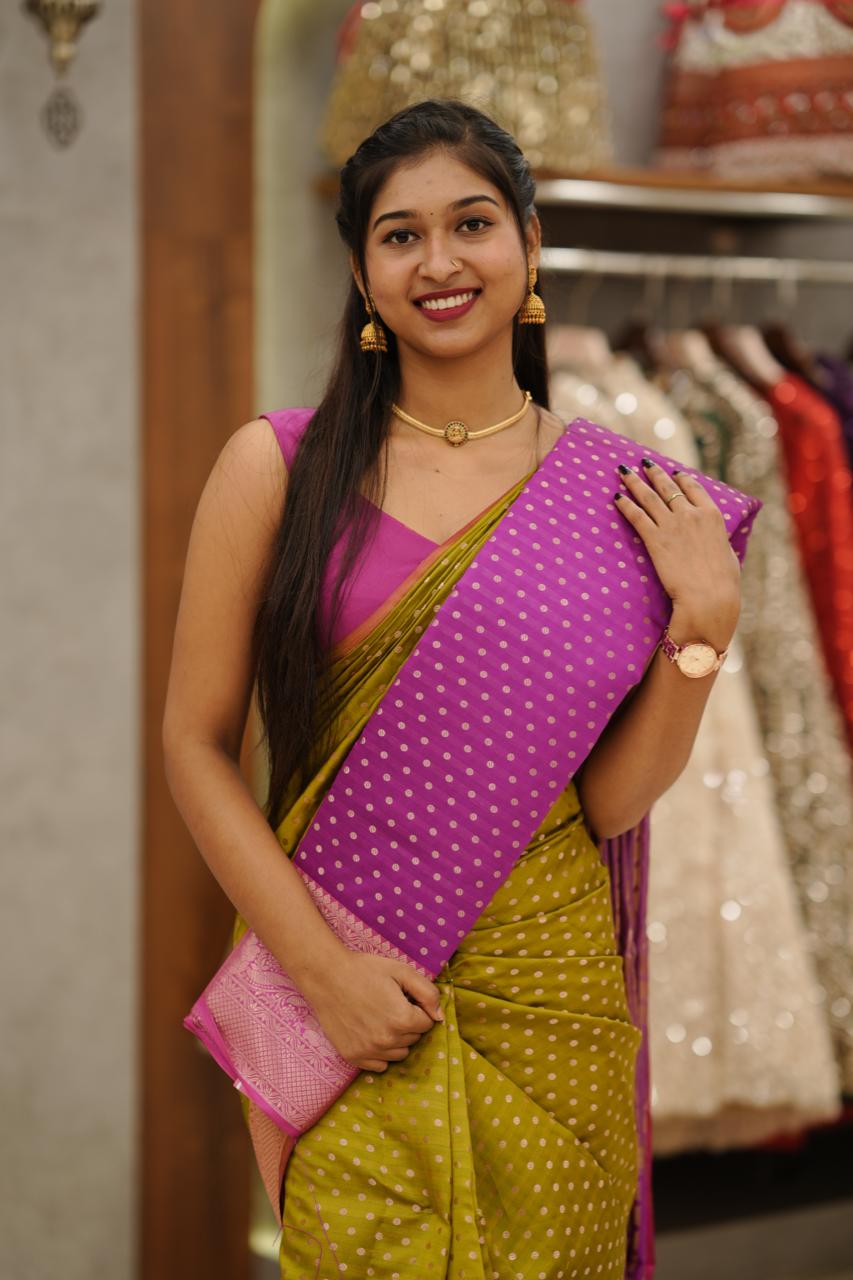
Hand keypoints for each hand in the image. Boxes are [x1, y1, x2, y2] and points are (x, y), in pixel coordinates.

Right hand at [298, 949, 443, 1072]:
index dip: (418, 1008)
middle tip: (390, 1004)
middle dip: (408, 1023)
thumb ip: (427, 993)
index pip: (427, 1023)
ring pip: (399, 1053)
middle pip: (414, 1039)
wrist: (326, 976)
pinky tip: (370, 1032)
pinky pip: (380, 1065)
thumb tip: (440, 1017)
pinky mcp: (354, 1057)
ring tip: (380, 1017)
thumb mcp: (401, 971)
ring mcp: (369, 1051)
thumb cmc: (365, 970)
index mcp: (402, 1019)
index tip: (403, 997)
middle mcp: (387, 1041)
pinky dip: (380, 1052)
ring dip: (396, 1039)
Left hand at [614, 458, 740, 639]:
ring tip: (624, 472)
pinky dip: (625, 505)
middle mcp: (691, 514)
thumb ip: (718, 540)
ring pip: (649, 497)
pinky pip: (636, 516)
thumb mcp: (727, 553)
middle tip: (643, 463)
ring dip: (635, 482)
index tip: (673, 471)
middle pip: (667, 487)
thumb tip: (716, 541)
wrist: (708, 596)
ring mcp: (671, 525)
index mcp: (712, 515)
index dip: (681, 478)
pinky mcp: (655, 539)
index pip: (693, 488)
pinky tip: (616, 497)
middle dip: (653, 472)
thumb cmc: (723, 581)